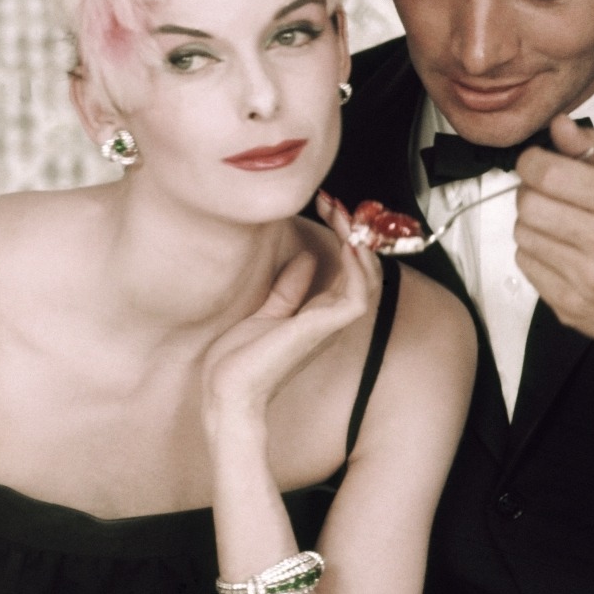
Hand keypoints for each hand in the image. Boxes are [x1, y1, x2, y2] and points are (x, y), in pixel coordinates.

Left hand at [200, 194, 381, 431]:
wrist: (227, 392)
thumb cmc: (240, 362)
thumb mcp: (265, 311)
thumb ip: (288, 287)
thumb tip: (306, 258)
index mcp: (318, 314)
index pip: (347, 268)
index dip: (343, 234)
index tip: (326, 207)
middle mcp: (329, 318)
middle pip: (361, 266)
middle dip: (352, 229)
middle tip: (333, 201)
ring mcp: (329, 324)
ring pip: (366, 275)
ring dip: (356, 239)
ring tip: (341, 212)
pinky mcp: (323, 328)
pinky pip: (357, 294)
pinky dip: (357, 267)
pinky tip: (347, 242)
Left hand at [513, 114, 593, 365]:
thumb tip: (558, 125)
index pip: (548, 174)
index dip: (531, 162)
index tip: (535, 163)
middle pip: (529, 204)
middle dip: (530, 193)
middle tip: (546, 195)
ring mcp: (588, 279)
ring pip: (522, 233)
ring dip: (531, 223)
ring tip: (557, 224)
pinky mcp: (568, 305)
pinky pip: (524, 263)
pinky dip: (533, 253)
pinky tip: (558, 251)